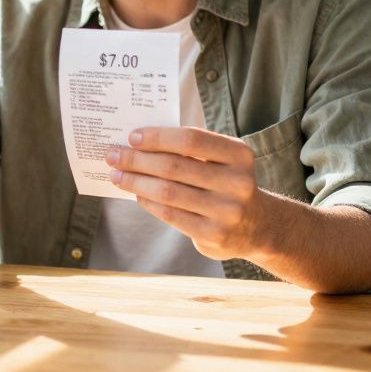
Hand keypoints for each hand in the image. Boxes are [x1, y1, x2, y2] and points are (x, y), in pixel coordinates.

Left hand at [105, 127, 274, 260]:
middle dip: (137, 159)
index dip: (158, 137)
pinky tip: (135, 194)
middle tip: (113, 155)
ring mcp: (226, 211)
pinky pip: (169, 214)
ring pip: (168, 191)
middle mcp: (237, 182)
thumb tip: (138, 142)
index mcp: (238, 154)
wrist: (257, 226)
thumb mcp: (222, 160)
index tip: (131, 136)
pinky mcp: (213, 234)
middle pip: (174, 166)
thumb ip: (190, 149)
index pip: (191, 139)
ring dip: (136, 181)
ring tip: (116, 175)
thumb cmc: (226, 182)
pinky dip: (147, 201)